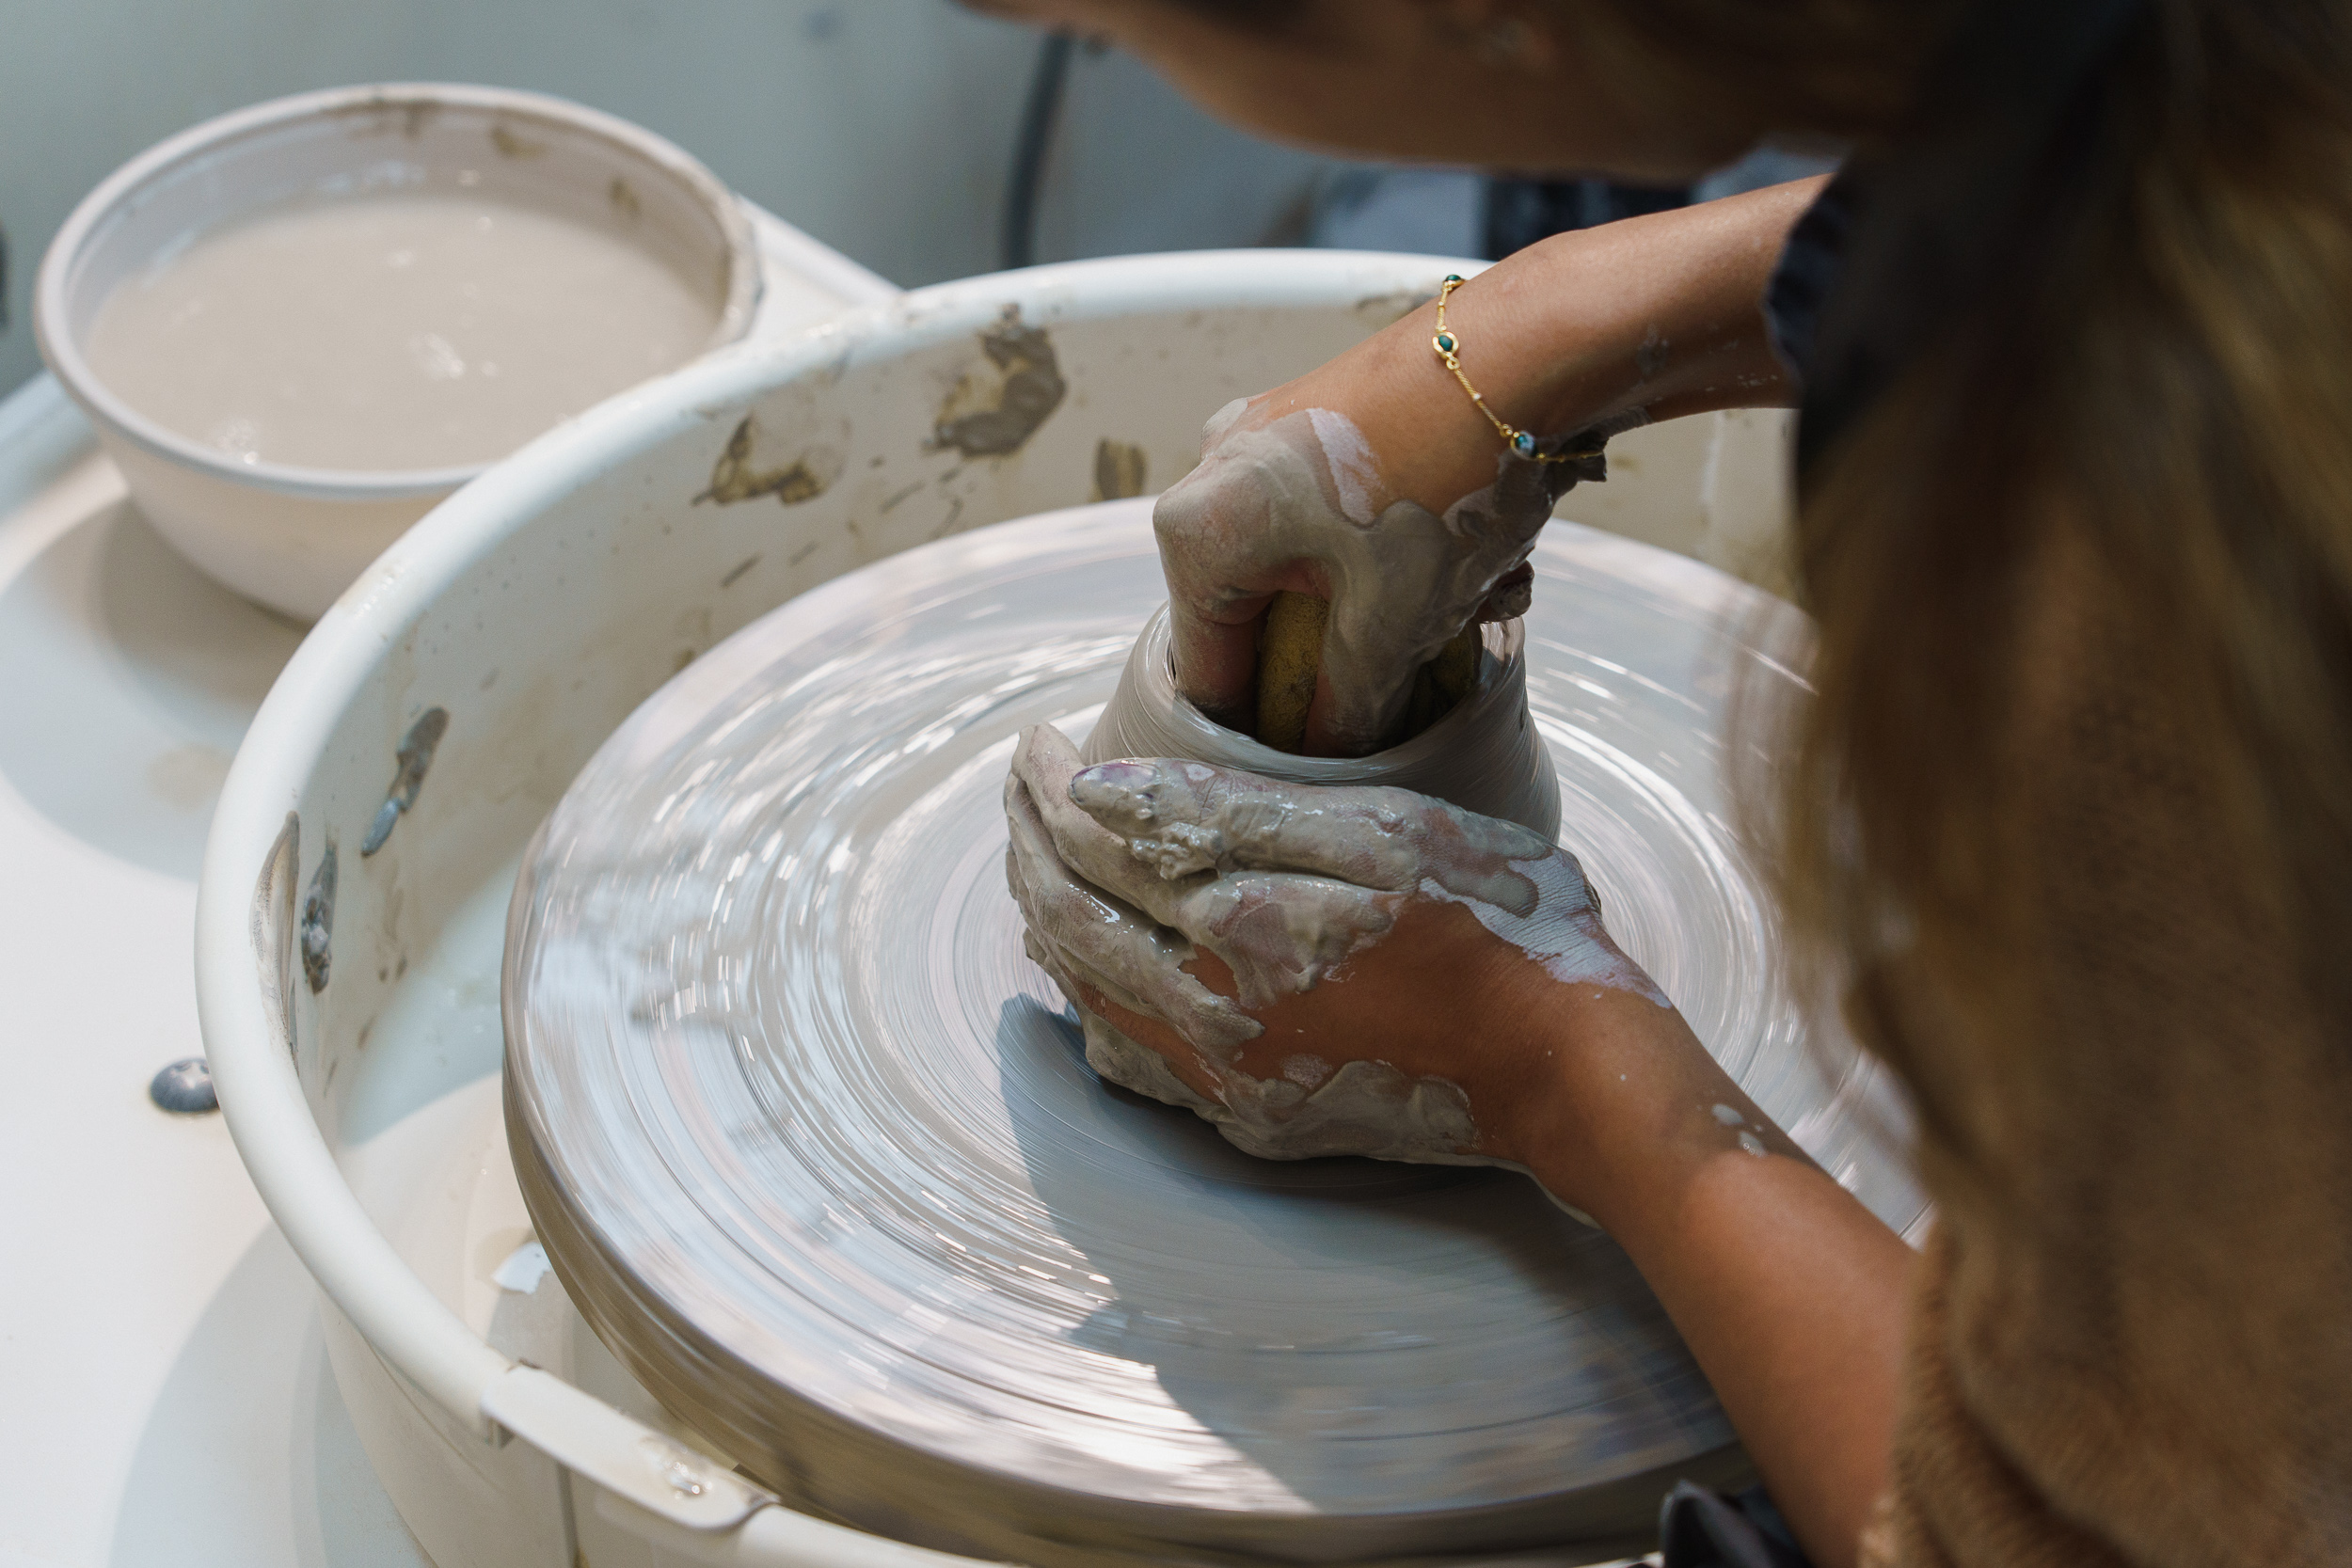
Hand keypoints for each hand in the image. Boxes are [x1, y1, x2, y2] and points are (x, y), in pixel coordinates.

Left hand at [1002, 723, 1680, 1187]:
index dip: (1048, 786)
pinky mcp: (1252, 1120)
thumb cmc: (1494, 924)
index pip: (1092, 844)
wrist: (1566, 1068)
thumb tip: (1095, 788)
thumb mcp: (1378, 831)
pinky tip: (1090, 970)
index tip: (1033, 742)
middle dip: (1029, 842)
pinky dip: (1089, 999)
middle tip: (1017, 787)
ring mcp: (1224, 1080)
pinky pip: (1130, 1060)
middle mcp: (1205, 1014)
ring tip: (1038, 855)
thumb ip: (1232, 812)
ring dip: (1047, 914)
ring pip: (1085, 991)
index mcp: (1232, 926)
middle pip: (1067, 918)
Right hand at [1149, 181, 1823, 756]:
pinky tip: (1487, 554)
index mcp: (1198, 533)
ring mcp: (1271, 436)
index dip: (1270, 726)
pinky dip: (1407, 545)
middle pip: (1265, 612)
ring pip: (1321, 562)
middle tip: (1429, 661)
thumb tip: (1331, 749)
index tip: (1331, 752)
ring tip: (1483, 595)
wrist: (1528, 351)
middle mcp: (1215, 474)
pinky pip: (1350, 511)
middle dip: (1354, 651)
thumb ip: (1346, 705)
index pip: (1211, 670)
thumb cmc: (1439, 490)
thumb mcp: (1390, 627)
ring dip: (1398, 600)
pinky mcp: (1326, 414)